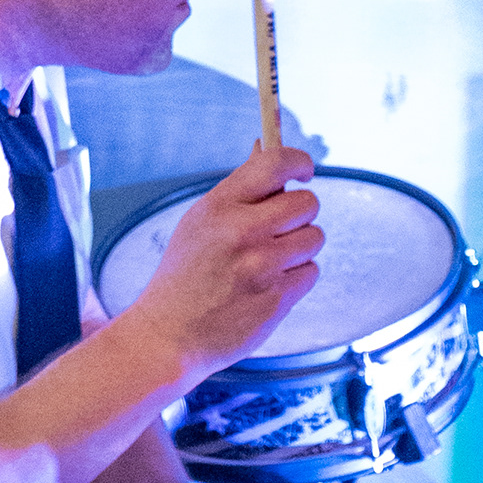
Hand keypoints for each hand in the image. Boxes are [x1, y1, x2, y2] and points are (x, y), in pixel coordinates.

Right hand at [127, 144, 322, 373]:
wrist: (168, 336)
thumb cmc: (186, 276)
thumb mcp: (201, 223)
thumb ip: (239, 190)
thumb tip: (264, 146)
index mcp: (218, 206)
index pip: (275, 163)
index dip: (299, 162)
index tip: (304, 171)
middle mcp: (241, 231)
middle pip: (307, 203)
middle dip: (300, 214)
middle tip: (280, 229)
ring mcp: (261, 266)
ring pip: (314, 238)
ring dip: (299, 249)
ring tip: (268, 263)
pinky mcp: (276, 299)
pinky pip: (311, 272)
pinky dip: (296, 278)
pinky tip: (267, 287)